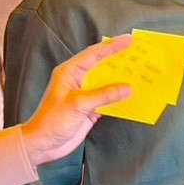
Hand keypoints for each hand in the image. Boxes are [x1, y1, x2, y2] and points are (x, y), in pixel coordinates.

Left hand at [19, 35, 132, 165]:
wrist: (43, 145)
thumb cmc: (52, 120)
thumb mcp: (78, 104)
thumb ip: (104, 95)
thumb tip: (127, 88)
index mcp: (70, 72)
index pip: (94, 54)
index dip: (112, 46)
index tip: (129, 40)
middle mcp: (78, 80)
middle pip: (102, 66)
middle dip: (120, 60)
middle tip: (139, 54)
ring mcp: (85, 95)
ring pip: (107, 83)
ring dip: (122, 80)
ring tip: (140, 73)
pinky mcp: (90, 109)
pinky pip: (108, 100)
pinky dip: (119, 98)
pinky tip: (132, 97)